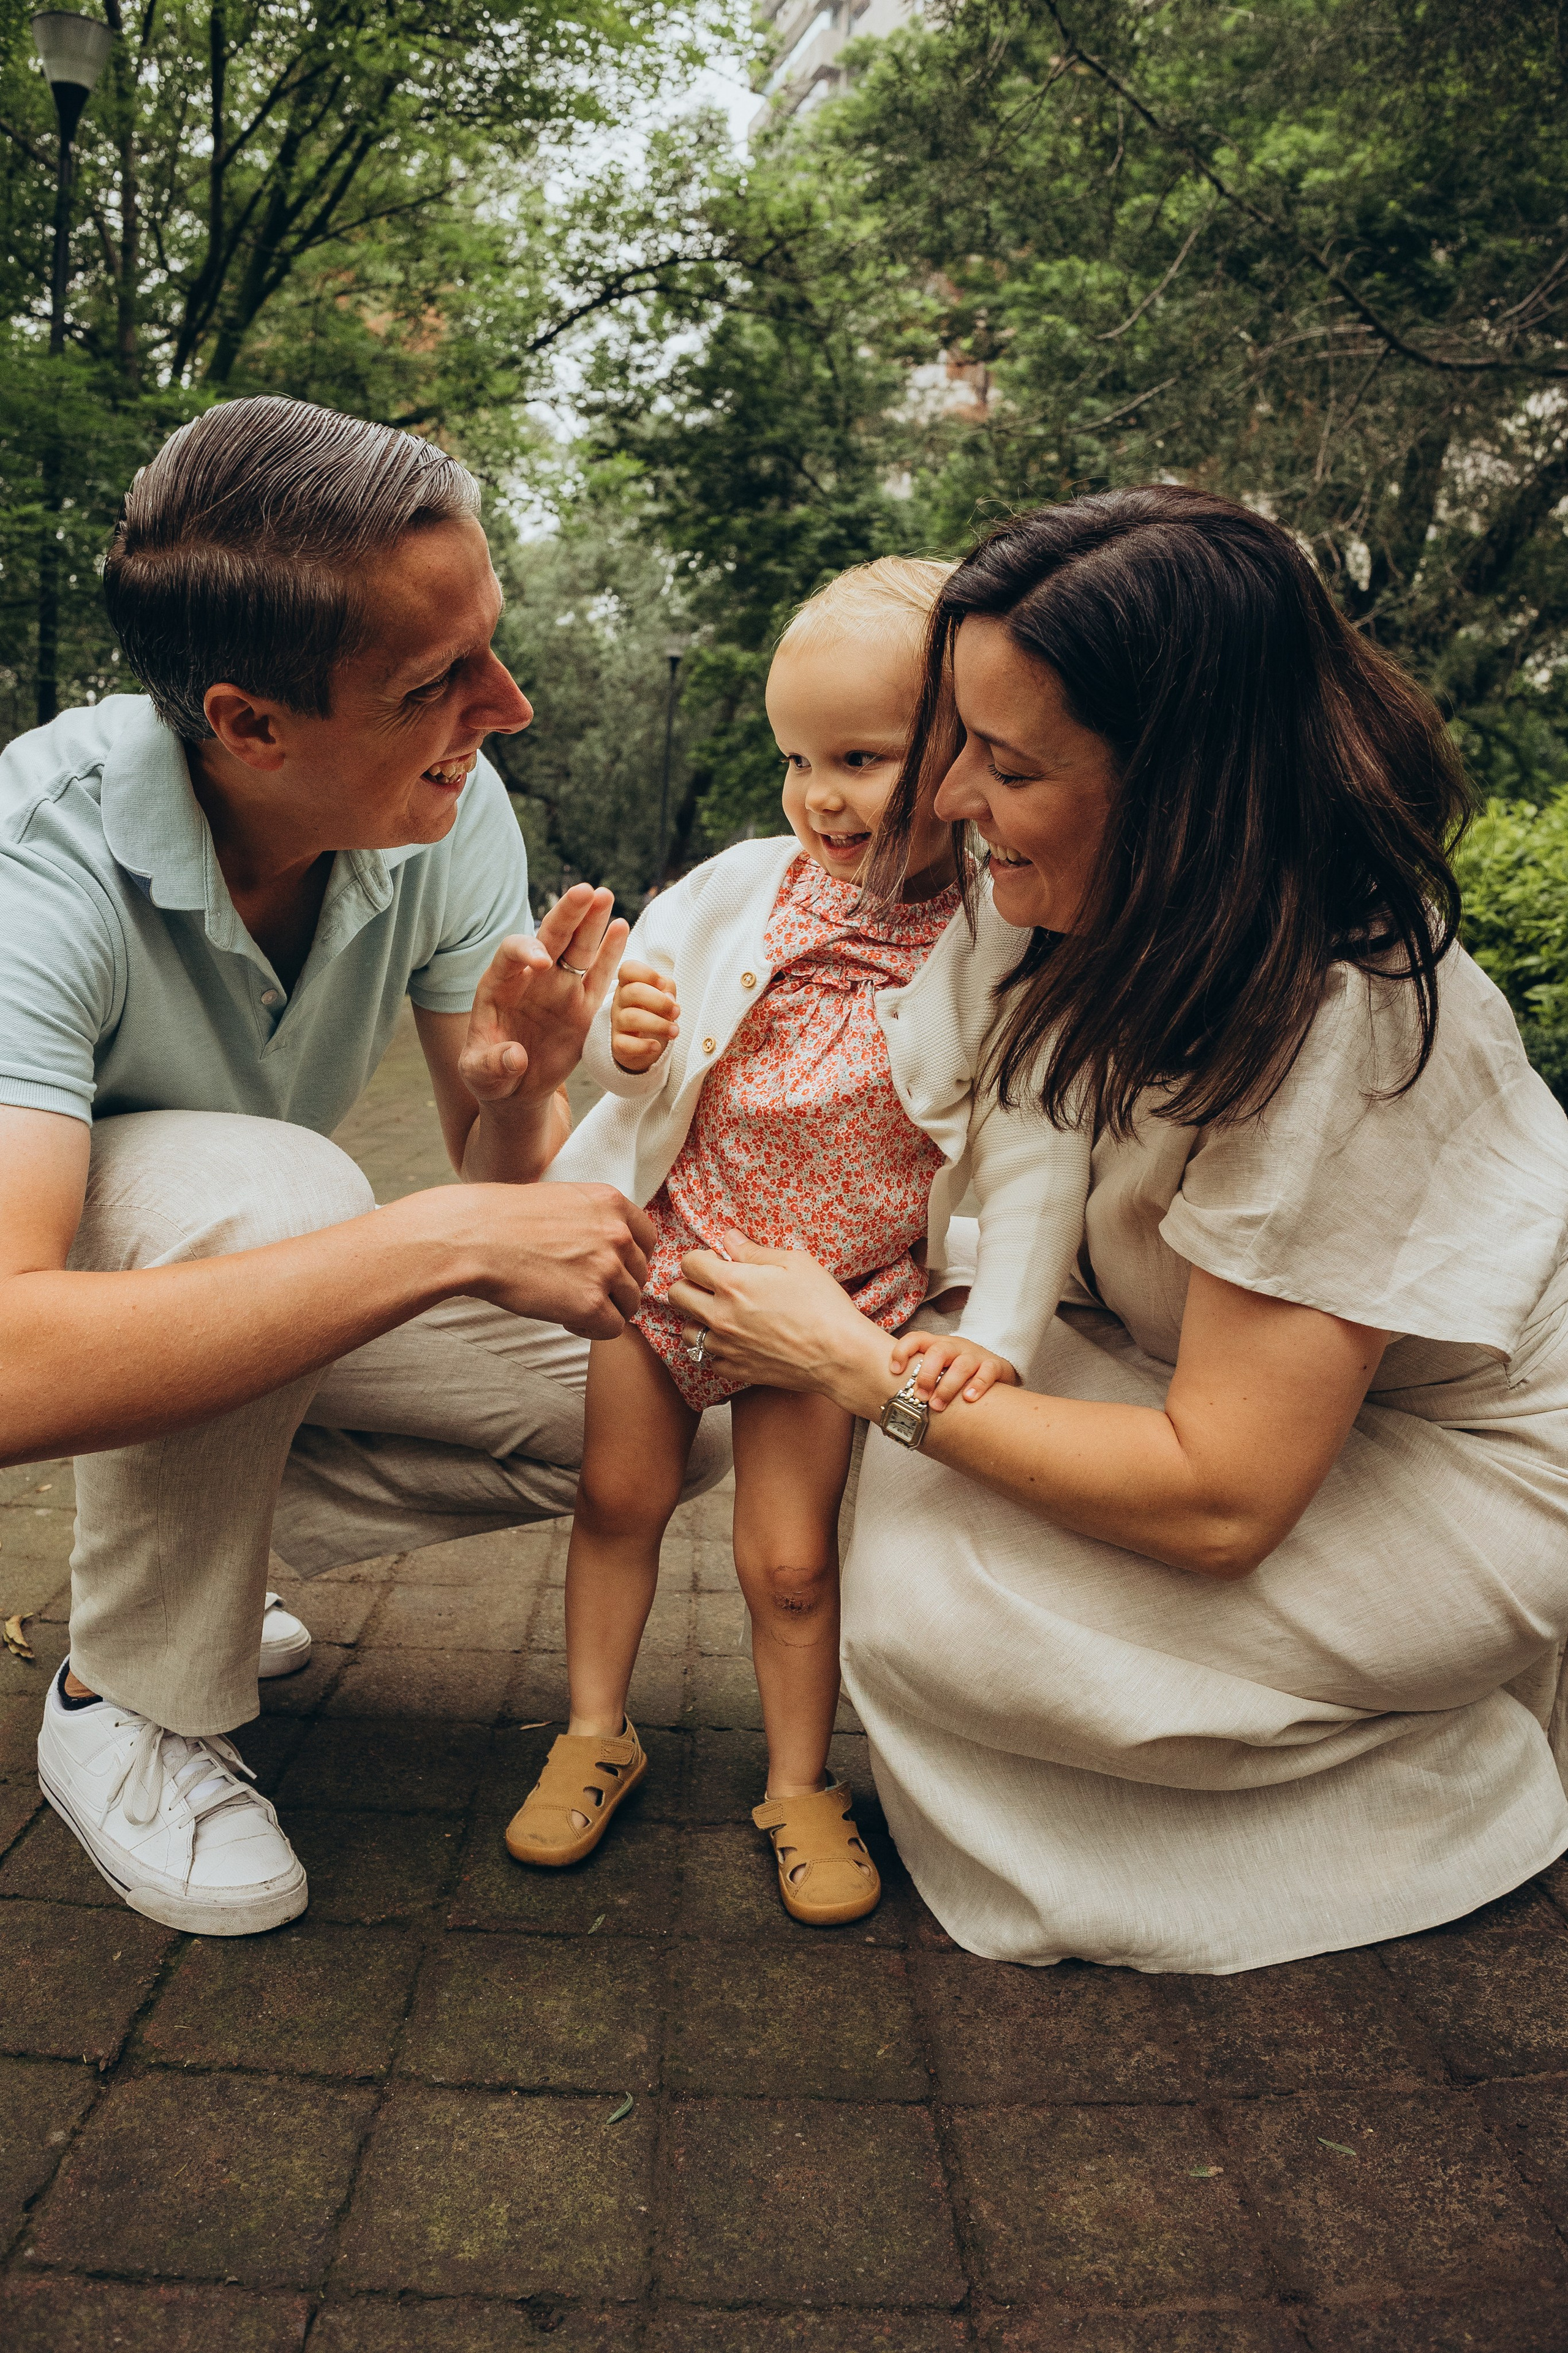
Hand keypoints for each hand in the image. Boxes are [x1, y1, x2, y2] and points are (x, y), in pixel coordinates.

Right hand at [449, 1180, 653, 1337]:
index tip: (609, 1269)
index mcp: (611, 1202)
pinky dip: (591, 1328)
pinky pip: (612, 1328)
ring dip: (605, 1309)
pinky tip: (564, 1317)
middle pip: (639, 1274)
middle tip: (581, 1290)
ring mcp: (607, 1269)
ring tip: (569, 1303)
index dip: (629, 1259)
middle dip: (615, 1287)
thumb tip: (609, 1247)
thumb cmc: (502, 1219)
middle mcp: (617, 1234)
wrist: (472, 1238)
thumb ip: (593, 1219)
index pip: (647, 1239)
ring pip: (630, 1303)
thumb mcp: (560, 1200)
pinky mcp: (591, 1303)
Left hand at [460, 885, 627, 1113]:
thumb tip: (516, 1056)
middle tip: (585, 891)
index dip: (525, 951)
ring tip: (604, 894)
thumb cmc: (490, 1076)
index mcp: (499, 985)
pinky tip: (620, 926)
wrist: (516, 1088)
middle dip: (567, 914)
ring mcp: (559, 989)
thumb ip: (492, 1064)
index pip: (511, 953)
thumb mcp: (479, 1075)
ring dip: (591, 921)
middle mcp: (532, 979)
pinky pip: (600, 976)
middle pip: (550, 937)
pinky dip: (610, 952)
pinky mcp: (583, 1006)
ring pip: (578, 949)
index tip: (542, 961)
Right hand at [612, 959, 679, 1072]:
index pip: (628, 969)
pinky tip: (656, 1046)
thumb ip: (668, 990)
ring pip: (632, 1018)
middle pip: (633, 992)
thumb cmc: (653, 1014)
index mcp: (629, 984)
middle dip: (660, 1002)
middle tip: (676, 1012)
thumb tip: (669, 999)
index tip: (662, 984)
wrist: (643, 1044)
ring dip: (659, 1024)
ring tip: (674, 1031)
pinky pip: (625, 1044)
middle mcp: (620, 1001)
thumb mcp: (663, 996)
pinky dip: (644, 1046)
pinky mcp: (618, 1044)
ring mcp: (617, 1023)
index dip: (647, 973)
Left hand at [667, 1229, 893, 1415]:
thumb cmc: (823, 1305)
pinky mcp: (737, 1370)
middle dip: (691, 1285)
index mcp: (732, 1284)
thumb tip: (729, 1240)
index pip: (688, 1263)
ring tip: (722, 1315)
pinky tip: (738, 1341)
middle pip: (677, 1296)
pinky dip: (718, 1350)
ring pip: (687, 1332)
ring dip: (699, 1320)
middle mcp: (721, 1316)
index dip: (702, 1258)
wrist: (840, 1356)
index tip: (718, 1261)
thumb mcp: (795, 1263)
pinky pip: (711, 1359)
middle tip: (714, 1285)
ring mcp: (726, 1347)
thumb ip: (754, 1251)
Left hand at [888, 1330, 1018, 1411]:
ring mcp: (974, 1355)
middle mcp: (954, 1347)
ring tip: (938, 1406)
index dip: (902, 1351)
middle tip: (920, 1397)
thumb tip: (891, 1401)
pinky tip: (968, 1399)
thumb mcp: (938, 1370)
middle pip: (938, 1351)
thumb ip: (919, 1378)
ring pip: (961, 1365)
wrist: (995, 1371)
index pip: (916, 1338)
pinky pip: (987, 1372)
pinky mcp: (993, 1366)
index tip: (895, 1371)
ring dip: (947, 1387)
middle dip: (926, 1375)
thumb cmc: (956, 1374)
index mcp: (936, 1345)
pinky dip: (978, 1385)